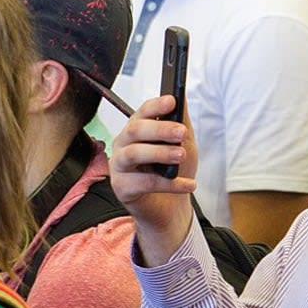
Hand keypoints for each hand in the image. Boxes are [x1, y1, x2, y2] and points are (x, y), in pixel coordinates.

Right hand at [107, 94, 197, 266]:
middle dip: (160, 129)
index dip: (155, 106)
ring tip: (180, 156)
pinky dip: (169, 184)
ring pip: (133, 153)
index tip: (172, 101)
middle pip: (135, 130)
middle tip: (181, 133)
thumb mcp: (184, 145)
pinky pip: (144, 182)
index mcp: (137, 130)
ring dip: (159, 153)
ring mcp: (119, 166)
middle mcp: (124, 144)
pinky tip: (188, 184)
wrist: (169, 207)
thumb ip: (182, 123)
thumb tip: (183, 99)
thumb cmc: (172, 172)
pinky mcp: (121, 188)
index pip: (142, 112)